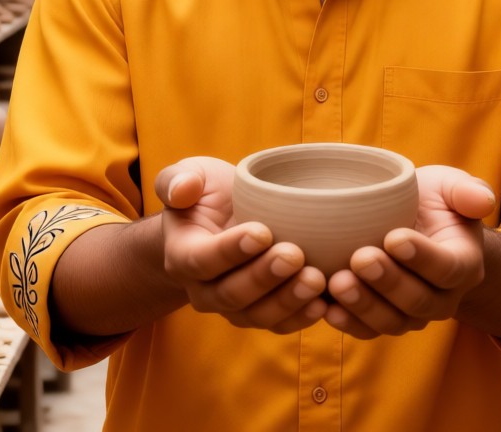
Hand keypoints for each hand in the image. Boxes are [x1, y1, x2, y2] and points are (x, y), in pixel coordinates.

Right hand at [155, 157, 326, 333]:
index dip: (230, 250)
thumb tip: (181, 189)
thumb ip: (176, 179)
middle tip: (294, 255)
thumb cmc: (206, 194)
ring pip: (257, 315)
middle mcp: (204, 290)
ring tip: (316, 280)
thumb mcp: (190, 174)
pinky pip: (278, 325)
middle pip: (232, 293)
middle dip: (264, 277)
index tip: (262, 232)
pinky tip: (324, 303)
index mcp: (183, 255)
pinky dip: (301, 318)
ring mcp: (233, 307)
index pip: (202, 260)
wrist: (222, 220)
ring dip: (287, 300)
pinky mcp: (261, 313)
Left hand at [324, 165, 495, 338]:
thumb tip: (482, 200)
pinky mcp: (384, 320)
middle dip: (387, 281)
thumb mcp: (450, 187)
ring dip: (364, 305)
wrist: (418, 228)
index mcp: (463, 264)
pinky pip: (368, 331)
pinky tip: (325, 307)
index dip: (421, 257)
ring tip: (338, 283)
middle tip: (360, 257)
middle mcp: (442, 298)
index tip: (393, 237)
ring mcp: (412, 315)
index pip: (446, 267)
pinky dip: (347, 323)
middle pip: (417, 299)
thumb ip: (466, 190)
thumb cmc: (433, 204)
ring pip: (392, 321)